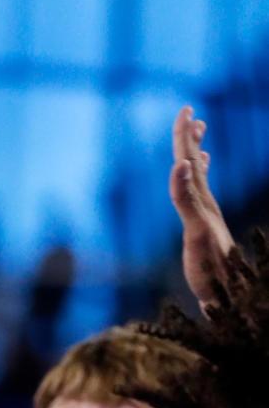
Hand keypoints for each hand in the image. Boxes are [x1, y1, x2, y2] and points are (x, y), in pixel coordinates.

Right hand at [170, 104, 234, 310]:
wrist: (227, 296)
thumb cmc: (211, 269)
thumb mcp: (198, 229)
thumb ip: (187, 197)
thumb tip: (181, 163)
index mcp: (201, 200)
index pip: (189, 161)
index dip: (185, 136)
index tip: (187, 110)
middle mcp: (204, 204)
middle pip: (192, 164)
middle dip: (188, 138)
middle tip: (188, 111)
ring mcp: (204, 216)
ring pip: (196, 177)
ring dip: (193, 154)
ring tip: (195, 134)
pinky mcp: (201, 230)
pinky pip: (194, 197)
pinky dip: (189, 180)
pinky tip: (193, 174)